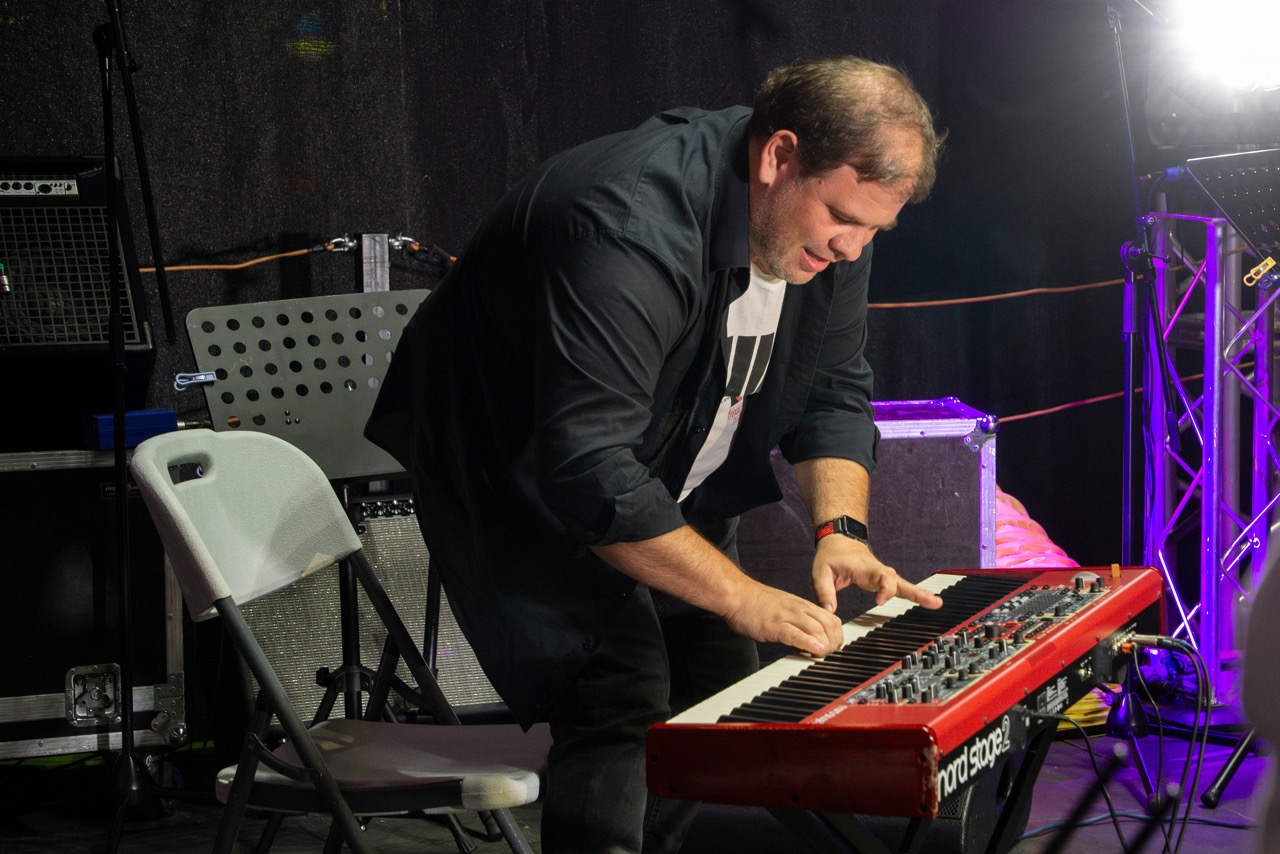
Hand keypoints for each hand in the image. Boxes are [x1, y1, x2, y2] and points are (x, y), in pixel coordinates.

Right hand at [720, 577, 845, 657]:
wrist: (736, 593)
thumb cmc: (754, 602)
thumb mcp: (783, 608)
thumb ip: (796, 621)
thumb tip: (806, 639)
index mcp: (802, 605)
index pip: (831, 619)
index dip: (837, 635)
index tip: (833, 647)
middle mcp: (799, 609)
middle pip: (830, 624)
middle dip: (835, 642)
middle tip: (830, 655)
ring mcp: (787, 616)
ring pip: (817, 629)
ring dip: (825, 645)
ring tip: (823, 656)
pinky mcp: (775, 625)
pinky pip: (796, 634)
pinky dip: (809, 643)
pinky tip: (815, 651)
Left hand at [811, 535, 943, 612]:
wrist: (838, 540)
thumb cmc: (831, 555)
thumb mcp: (820, 571)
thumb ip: (824, 591)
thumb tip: (830, 610)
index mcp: (864, 567)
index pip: (882, 577)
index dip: (885, 589)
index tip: (880, 601)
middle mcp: (878, 570)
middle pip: (899, 581)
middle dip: (914, 592)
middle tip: (931, 601)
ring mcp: (883, 575)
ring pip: (903, 584)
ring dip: (919, 593)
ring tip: (936, 603)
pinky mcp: (883, 580)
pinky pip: (901, 587)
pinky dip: (915, 594)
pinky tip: (929, 601)